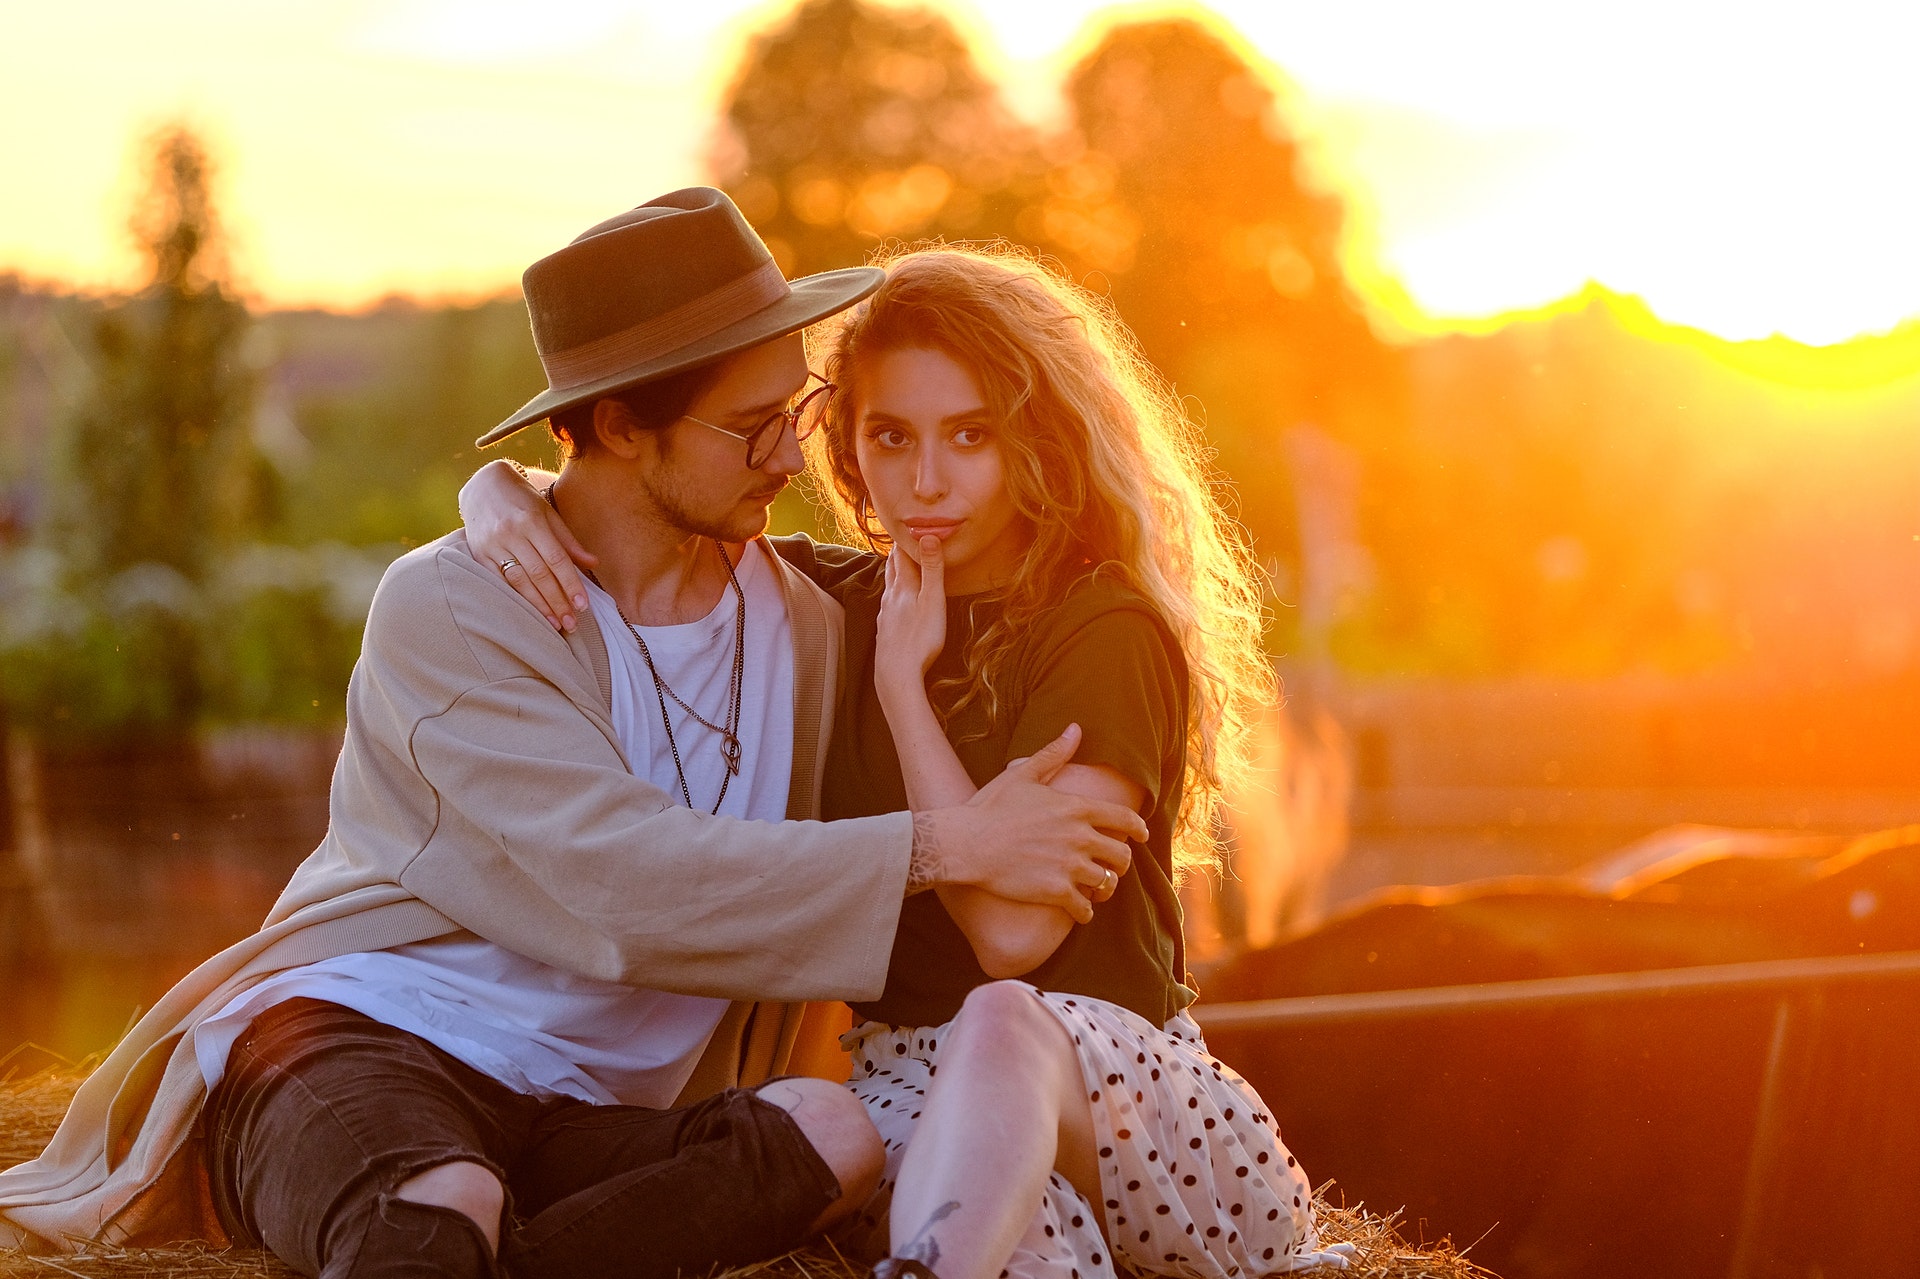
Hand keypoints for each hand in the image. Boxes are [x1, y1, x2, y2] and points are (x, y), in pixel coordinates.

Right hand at [459, 461, 595, 631]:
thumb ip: (569, 541)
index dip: (570, 583)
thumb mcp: (549, 513)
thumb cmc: (523, 500)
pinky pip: (499, 581)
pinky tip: (529, 613)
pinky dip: (516, 598)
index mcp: (533, 521)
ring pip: (519, 581)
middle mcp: (511, 533)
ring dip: (539, 605)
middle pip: (539, 574)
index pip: (556, 559)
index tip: (583, 604)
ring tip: (555, 624)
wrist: (483, 485)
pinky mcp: (479, 554)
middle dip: (557, 601)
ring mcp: (492, 544)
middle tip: (572, 623)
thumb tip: (593, 563)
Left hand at [875, 535, 945, 696]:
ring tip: (898, 564)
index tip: (909, 526)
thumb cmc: (920, 639)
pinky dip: (893, 594)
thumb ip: (931, 569)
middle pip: (891, 568)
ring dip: (893, 572)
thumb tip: (927, 536)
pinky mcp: (885, 630)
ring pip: (888, 586)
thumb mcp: (933, 601)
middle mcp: (890, 597)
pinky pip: (887, 605)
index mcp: (903, 586)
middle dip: (897, 553)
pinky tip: (895, 602)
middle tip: (902, 539)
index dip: (905, 539)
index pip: (901, 555)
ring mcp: (885, 614)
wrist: (896, 674)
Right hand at [913, 725, 1144, 923]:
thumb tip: (1075, 728)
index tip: (1142, 836)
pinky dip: (1085, 912)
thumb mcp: (1022, 775)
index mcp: (1076, 808)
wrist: (966, 844)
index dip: (1139, 829)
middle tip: (1113, 867)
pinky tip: (1080, 910)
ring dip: (1104, 888)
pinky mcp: (1055, 892)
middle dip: (1121, 863)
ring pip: (1106, 883)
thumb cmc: (991, 807)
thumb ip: (1053, 754)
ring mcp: (1069, 867)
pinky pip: (1085, 909)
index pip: (1125, 820)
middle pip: (1121, 856)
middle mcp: (1079, 838)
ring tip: (1096, 889)